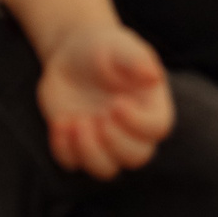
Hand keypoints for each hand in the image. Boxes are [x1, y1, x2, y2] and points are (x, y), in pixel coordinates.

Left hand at [37, 23, 172, 178]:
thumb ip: (137, 59)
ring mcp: (104, 141)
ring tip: (77, 122)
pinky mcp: (77, 145)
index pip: (157, 128)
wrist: (71, 53)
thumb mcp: (119, 46)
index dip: (139, 123)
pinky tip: (60, 122)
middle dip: (115, 143)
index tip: (117, 102)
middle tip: (99, 117)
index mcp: (150, 105)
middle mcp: (131, 129)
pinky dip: (64, 149)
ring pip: (106, 170)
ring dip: (90, 153)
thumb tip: (154, 75)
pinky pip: (73, 164)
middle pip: (137, 157)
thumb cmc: (103, 47)